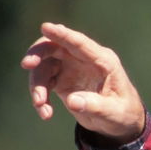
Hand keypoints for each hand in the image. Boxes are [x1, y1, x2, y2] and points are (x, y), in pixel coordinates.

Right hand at [20, 22, 145, 143]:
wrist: (119, 122)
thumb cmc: (123, 113)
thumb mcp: (113, 113)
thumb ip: (95, 106)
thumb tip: (72, 102)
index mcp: (103, 61)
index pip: (80, 43)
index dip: (63, 34)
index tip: (46, 27)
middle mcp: (84, 60)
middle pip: (54, 47)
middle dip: (38, 54)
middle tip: (27, 65)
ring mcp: (71, 67)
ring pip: (44, 66)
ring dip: (37, 85)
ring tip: (41, 106)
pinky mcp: (62, 79)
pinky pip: (44, 82)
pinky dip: (41, 96)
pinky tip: (46, 113)